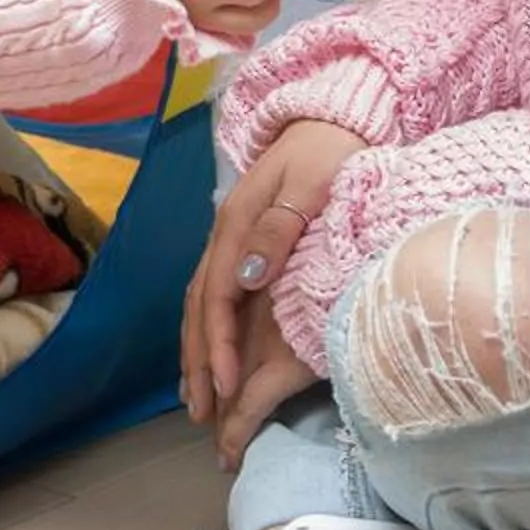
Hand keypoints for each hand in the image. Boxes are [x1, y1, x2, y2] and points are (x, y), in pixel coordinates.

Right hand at [182, 119, 365, 447]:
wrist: (332, 117)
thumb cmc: (329, 152)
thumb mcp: (310, 183)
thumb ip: (278, 229)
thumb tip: (246, 278)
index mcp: (239, 221)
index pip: (219, 293)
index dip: (219, 342)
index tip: (226, 385)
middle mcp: (226, 232)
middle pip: (201, 305)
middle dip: (199, 360)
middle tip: (201, 412)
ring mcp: (231, 237)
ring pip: (202, 302)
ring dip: (196, 351)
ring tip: (196, 397)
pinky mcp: (243, 241)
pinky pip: (214, 293)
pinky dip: (207, 329)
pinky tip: (208, 355)